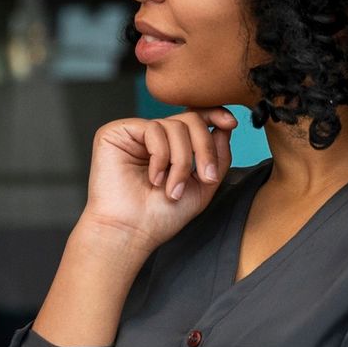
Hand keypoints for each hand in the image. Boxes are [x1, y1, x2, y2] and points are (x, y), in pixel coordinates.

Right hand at [79, 108, 237, 253]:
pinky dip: (161, 156)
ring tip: (172, 189)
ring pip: (175, 126)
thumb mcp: (203, 186)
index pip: (195, 118)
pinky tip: (154, 178)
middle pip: (191, 119)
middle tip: (206, 177)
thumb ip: (218, 156)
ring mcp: (134, 133)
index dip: (215, 115)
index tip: (231, 123)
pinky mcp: (116, 132)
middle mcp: (153, 136)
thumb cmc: (160, 216)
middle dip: (204, 149)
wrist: (131, 231)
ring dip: (181, 161)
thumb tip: (226, 126)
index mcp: (171, 146)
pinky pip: (153, 129)